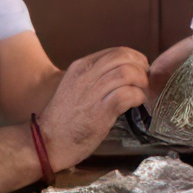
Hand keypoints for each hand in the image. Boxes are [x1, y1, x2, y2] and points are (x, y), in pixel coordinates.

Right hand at [39, 47, 149, 169]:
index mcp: (80, 67)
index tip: (140, 69)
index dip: (134, 58)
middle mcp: (86, 75)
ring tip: (142, 92)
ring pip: (127, 73)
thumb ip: (95, 78)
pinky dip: (138, 97)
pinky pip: (127, 94)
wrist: (48, 141)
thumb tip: (123, 75)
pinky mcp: (100, 112)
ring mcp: (93, 92)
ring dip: (141, 82)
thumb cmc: (64, 118)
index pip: (115, 51)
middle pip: (123, 57)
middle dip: (141, 67)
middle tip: (145, 80)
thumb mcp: (75, 87)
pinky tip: (137, 103)